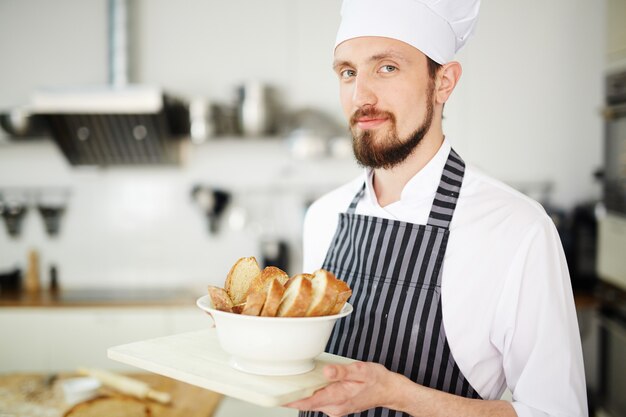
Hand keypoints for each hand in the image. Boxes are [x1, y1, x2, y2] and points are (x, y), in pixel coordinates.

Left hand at [285, 361, 399, 416]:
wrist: (389, 390)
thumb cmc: (376, 379)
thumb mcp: (361, 371)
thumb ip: (342, 371)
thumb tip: (326, 371)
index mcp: (338, 398)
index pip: (308, 402)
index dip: (291, 400)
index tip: (276, 396)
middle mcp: (334, 407)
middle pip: (307, 403)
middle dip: (291, 396)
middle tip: (274, 385)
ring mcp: (335, 408)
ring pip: (312, 402)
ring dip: (300, 394)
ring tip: (286, 382)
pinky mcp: (336, 405)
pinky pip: (319, 400)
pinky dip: (310, 393)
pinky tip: (305, 384)